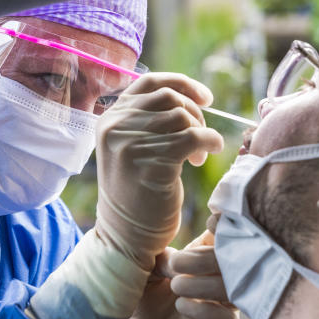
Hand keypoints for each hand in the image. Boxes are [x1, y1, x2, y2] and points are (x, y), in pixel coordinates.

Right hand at [95, 73, 223, 270]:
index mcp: (109, 119)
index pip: (150, 82)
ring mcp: (129, 144)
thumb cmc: (136, 193)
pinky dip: (209, 141)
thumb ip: (146, 121)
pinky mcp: (150, 162)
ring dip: (201, 132)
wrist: (126, 236)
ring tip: (199, 155)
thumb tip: (187, 97)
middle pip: (169, 98)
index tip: (205, 97)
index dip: (182, 84)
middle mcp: (115, 127)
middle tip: (202, 137)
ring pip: (182, 116)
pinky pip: (192, 136)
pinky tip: (208, 153)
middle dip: (195, 113)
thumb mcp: (131, 148)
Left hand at [117, 231, 240, 318]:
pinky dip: (205, 310)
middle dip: (205, 259)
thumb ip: (163, 257)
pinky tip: (181, 306)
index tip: (210, 222)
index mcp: (208, 254)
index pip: (227, 234)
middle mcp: (224, 277)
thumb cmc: (147, 297)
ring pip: (233, 288)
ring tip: (175, 285)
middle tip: (175, 264)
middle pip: (234, 260)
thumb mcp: (148, 271)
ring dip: (203, 284)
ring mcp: (227, 304)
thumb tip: (175, 257)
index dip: (225, 226)